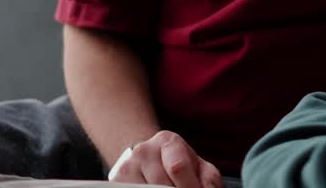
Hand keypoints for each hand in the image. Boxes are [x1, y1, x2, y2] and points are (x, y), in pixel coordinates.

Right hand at [108, 130, 223, 187]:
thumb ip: (208, 179)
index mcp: (168, 141)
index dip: (190, 186)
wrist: (146, 161)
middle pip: (162, 184)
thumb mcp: (199, 167)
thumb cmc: (177, 165)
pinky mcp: (116, 180)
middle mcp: (144, 150)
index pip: (178, 167)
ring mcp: (127, 167)